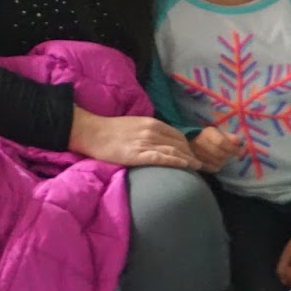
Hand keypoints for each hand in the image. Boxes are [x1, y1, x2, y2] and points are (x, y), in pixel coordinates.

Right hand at [69, 107, 199, 169]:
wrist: (90, 132)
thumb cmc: (109, 130)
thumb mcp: (133, 126)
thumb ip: (147, 132)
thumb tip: (159, 142)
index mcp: (151, 123)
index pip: (177, 135)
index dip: (187, 145)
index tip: (193, 154)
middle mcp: (152, 131)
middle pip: (179, 143)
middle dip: (191, 153)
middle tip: (200, 164)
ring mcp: (146, 143)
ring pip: (175, 151)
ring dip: (189, 159)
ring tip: (199, 167)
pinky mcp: (139, 155)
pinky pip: (163, 158)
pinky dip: (177, 161)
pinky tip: (186, 166)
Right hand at [190, 126, 241, 172]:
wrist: (192, 142)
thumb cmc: (210, 137)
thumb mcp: (220, 133)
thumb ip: (230, 137)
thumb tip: (239, 142)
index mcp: (207, 134)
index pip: (221, 142)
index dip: (232, 148)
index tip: (239, 151)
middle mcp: (200, 144)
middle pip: (220, 154)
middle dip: (229, 155)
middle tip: (231, 154)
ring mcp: (198, 155)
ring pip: (217, 162)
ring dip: (224, 161)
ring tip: (224, 157)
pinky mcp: (197, 163)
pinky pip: (212, 168)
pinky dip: (218, 166)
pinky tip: (218, 162)